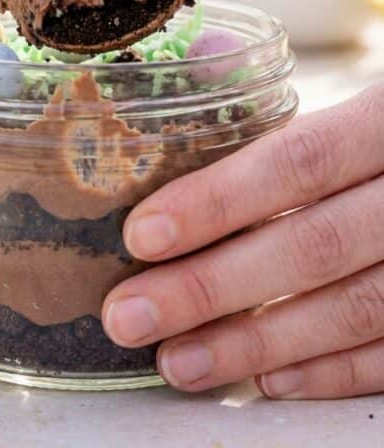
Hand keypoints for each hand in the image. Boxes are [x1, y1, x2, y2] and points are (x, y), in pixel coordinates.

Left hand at [102, 85, 383, 398]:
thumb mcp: (367, 110)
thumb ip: (304, 142)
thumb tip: (185, 190)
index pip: (301, 161)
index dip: (218, 201)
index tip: (143, 234)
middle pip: (315, 247)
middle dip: (211, 287)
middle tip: (130, 314)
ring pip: (354, 309)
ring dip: (257, 343)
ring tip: (179, 360)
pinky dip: (332, 370)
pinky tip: (270, 379)